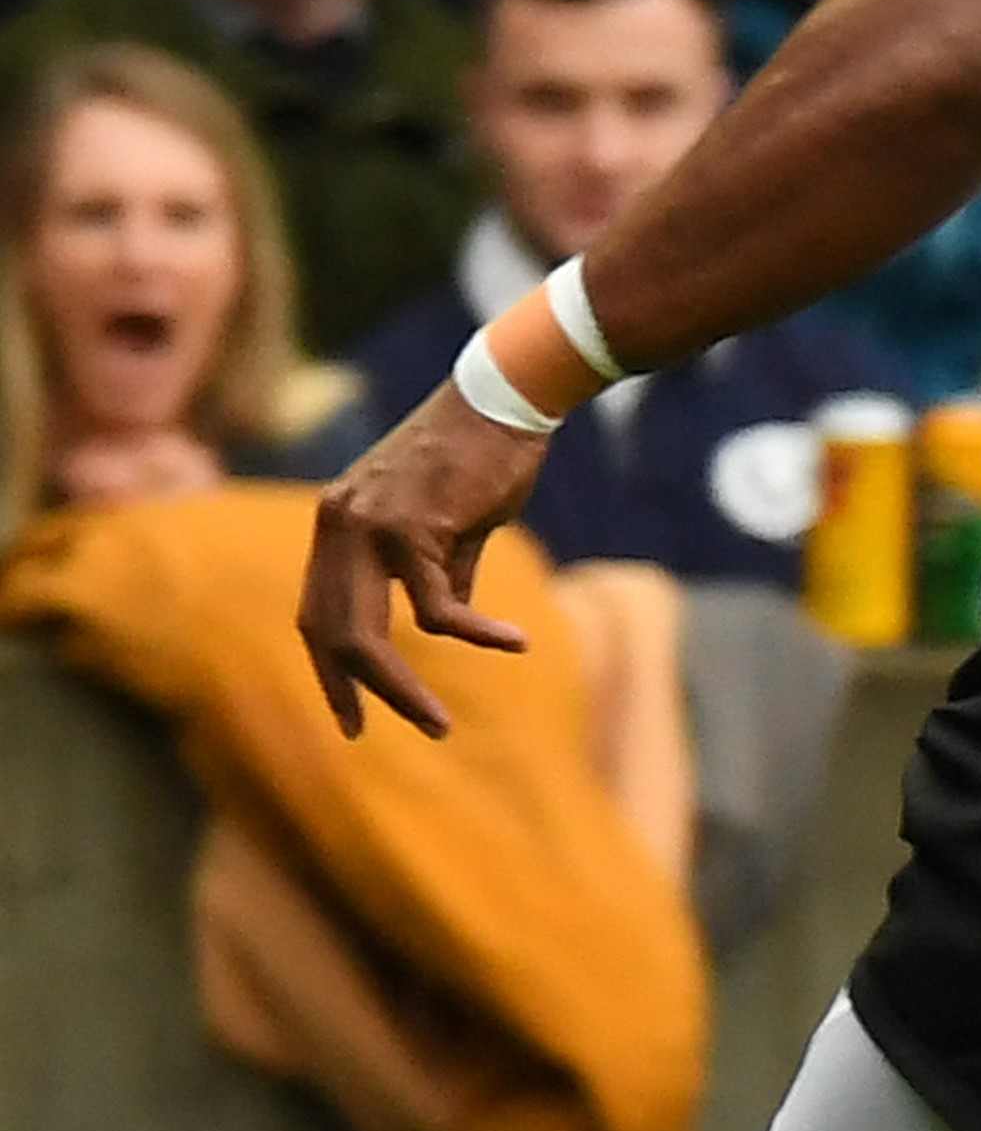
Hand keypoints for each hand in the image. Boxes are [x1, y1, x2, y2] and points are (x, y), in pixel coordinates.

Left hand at [297, 389, 554, 738]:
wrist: (505, 397)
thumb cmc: (485, 454)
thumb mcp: (451, 521)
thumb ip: (439, 569)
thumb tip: (444, 624)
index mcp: (337, 523)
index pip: (315, 612)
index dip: (328, 669)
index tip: (350, 716)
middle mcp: (337, 525)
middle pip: (330, 633)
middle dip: (358, 693)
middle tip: (383, 733)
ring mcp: (368, 527)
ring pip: (368, 635)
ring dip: (403, 690)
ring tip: (439, 725)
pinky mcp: (412, 529)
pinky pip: (439, 611)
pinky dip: (477, 634)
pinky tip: (515, 642)